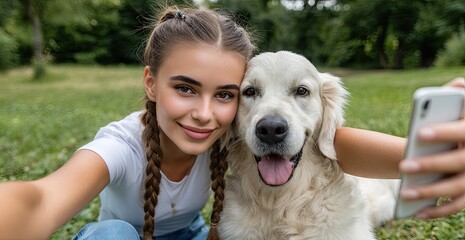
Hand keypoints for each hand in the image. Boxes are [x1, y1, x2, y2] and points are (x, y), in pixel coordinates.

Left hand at [399, 77, 464, 218]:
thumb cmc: (459, 120)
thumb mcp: (463, 105)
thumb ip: (458, 94)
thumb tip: (455, 85)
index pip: (462, 131)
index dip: (444, 132)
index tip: (420, 133)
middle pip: (458, 162)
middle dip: (431, 165)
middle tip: (404, 166)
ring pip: (456, 188)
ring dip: (430, 193)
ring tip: (404, 193)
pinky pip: (457, 206)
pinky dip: (438, 212)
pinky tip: (416, 213)